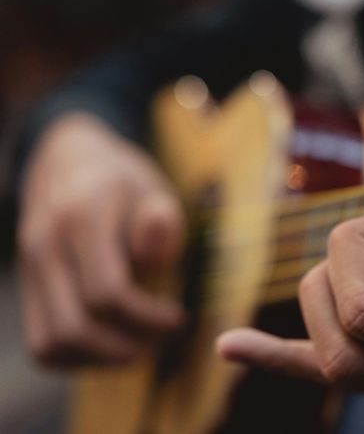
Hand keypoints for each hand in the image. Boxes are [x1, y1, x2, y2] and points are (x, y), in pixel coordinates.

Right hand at [17, 113, 184, 365]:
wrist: (70, 161)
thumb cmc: (126, 182)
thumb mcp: (154, 188)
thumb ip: (160, 221)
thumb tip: (150, 255)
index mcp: (83, 217)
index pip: (108, 293)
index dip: (149, 318)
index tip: (178, 317)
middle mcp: (45, 244)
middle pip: (75, 327)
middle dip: (126, 346)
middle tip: (160, 338)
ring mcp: (29, 268)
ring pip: (50, 343)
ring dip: (99, 359)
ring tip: (138, 345)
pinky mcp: (27, 286)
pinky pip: (41, 343)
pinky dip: (76, 357)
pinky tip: (112, 343)